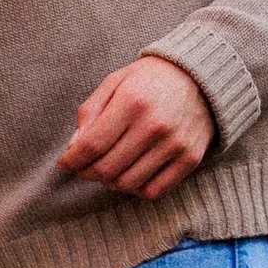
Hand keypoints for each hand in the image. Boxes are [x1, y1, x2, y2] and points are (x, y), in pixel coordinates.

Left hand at [59, 55, 213, 199]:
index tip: (64, 162)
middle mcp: (155, 125)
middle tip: (84, 167)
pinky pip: (153, 191)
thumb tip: (74, 148)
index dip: (71, 160)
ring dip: (109, 182)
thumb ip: (90, 112)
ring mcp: (175, 144)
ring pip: (127, 184)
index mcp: (132, 102)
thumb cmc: (150, 79)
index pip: (91, 145)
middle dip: (87, 172)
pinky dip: (135, 189)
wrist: (202, 76)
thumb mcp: (115, 82)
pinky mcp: (190, 158)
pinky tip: (130, 175)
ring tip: (107, 168)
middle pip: (106, 169)